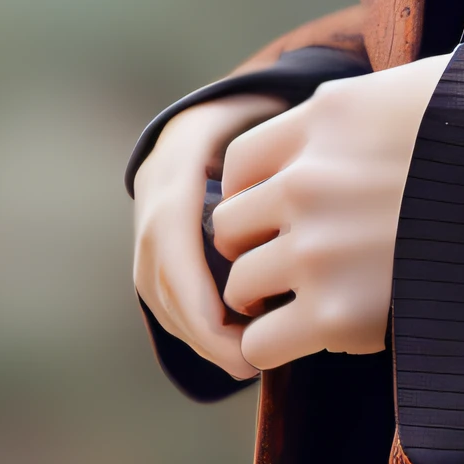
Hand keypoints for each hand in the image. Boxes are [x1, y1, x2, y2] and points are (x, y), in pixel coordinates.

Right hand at [132, 93, 284, 385]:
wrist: (233, 101)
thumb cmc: (278, 117)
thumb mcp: (286, 124)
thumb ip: (290, 160)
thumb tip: (315, 216)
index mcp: (180, 150)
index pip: (172, 228)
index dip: (195, 286)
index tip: (235, 328)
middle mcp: (155, 182)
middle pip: (158, 269)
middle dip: (197, 324)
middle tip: (246, 361)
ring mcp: (148, 210)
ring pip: (155, 288)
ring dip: (195, 332)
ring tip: (246, 360)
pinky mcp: (155, 237)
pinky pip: (161, 291)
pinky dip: (192, 324)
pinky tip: (232, 345)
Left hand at [212, 57, 449, 368]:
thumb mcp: (422, 88)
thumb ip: (368, 110)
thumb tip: (363, 123)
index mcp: (324, 117)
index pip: (240, 163)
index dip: (255, 197)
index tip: (280, 218)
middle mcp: (306, 180)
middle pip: (229, 227)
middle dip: (255, 248)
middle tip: (289, 266)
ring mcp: (317, 248)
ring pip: (240, 285)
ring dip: (263, 300)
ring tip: (299, 305)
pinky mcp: (336, 313)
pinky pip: (261, 342)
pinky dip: (271, 348)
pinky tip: (304, 341)